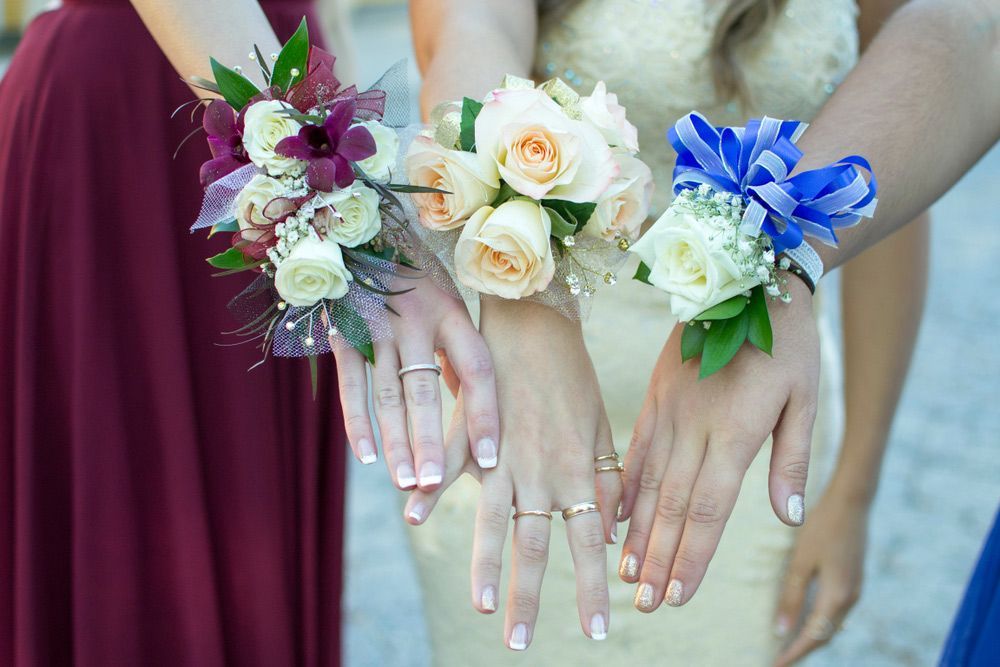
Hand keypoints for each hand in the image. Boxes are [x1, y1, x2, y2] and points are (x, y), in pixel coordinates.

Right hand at [331, 276, 498, 490]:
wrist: (358, 232)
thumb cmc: (415, 276)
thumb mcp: (447, 301)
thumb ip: (459, 351)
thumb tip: (474, 408)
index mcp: (451, 311)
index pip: (476, 369)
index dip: (484, 415)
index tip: (491, 459)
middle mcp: (416, 319)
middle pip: (426, 390)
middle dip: (431, 441)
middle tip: (433, 484)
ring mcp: (377, 327)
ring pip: (388, 394)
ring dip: (397, 441)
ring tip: (406, 483)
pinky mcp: (344, 333)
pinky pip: (352, 385)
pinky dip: (357, 423)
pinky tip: (369, 456)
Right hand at [408, 298, 622, 648]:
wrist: (539, 321)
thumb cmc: (574, 375)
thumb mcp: (600, 429)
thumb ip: (604, 480)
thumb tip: (612, 528)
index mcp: (576, 471)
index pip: (590, 543)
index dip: (594, 588)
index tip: (598, 629)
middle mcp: (539, 471)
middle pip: (535, 546)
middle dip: (531, 598)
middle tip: (522, 643)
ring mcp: (501, 454)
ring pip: (493, 520)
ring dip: (486, 566)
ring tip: (483, 607)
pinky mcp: (470, 431)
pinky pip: (448, 466)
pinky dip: (428, 490)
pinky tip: (411, 517)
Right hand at [620, 275, 818, 610]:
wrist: (753, 275)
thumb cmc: (788, 340)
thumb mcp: (806, 397)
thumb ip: (791, 459)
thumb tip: (789, 516)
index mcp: (734, 431)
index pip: (708, 508)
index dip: (692, 555)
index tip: (678, 594)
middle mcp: (694, 425)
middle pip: (672, 504)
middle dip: (658, 557)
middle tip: (645, 602)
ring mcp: (669, 407)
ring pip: (648, 481)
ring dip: (637, 530)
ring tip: (626, 571)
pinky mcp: (656, 392)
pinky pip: (635, 445)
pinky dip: (624, 483)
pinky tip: (614, 512)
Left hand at [773, 485, 868, 665]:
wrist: (851, 503)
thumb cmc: (822, 527)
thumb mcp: (801, 562)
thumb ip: (792, 597)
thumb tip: (781, 631)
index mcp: (837, 596)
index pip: (814, 636)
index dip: (795, 653)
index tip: (776, 665)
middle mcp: (850, 598)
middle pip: (825, 635)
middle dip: (803, 650)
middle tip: (779, 660)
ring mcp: (855, 590)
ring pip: (832, 625)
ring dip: (812, 638)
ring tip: (788, 646)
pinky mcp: (853, 581)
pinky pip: (836, 612)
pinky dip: (820, 623)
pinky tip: (804, 620)